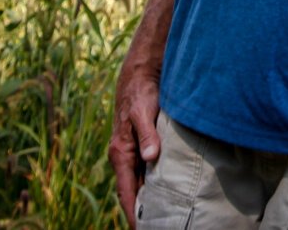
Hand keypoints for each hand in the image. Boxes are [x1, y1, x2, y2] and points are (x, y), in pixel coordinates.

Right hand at [108, 55, 163, 225]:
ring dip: (149, 198)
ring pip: (140, 182)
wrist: (140, 74)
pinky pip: (146, 171)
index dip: (134, 213)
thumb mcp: (144, 112)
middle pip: (132, 191)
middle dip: (143, 211)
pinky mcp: (142, 144)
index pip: (126, 192)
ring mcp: (133, 151)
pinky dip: (154, 183)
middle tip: (159, 226)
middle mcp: (124, 156)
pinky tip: (166, 191)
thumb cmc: (141, 92)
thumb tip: (150, 158)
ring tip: (164, 217)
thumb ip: (147, 134)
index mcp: (121, 153)